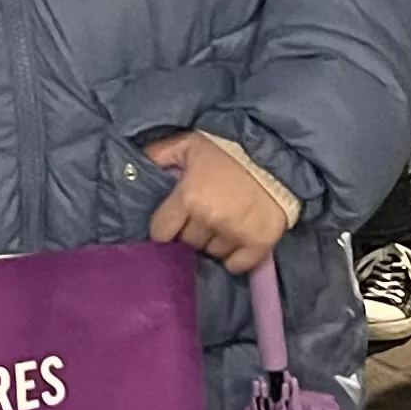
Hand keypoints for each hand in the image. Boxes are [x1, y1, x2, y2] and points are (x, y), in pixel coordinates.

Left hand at [141, 131, 292, 274]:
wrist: (278, 153)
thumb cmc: (230, 148)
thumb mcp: (189, 143)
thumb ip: (158, 155)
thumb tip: (132, 167)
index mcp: (188, 197)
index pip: (161, 232)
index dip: (165, 228)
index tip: (173, 222)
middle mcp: (209, 219)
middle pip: (188, 242)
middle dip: (191, 231)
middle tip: (202, 216)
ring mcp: (235, 234)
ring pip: (211, 253)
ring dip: (213, 242)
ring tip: (222, 224)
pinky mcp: (260, 243)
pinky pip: (237, 265)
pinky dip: (235, 258)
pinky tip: (237, 241)